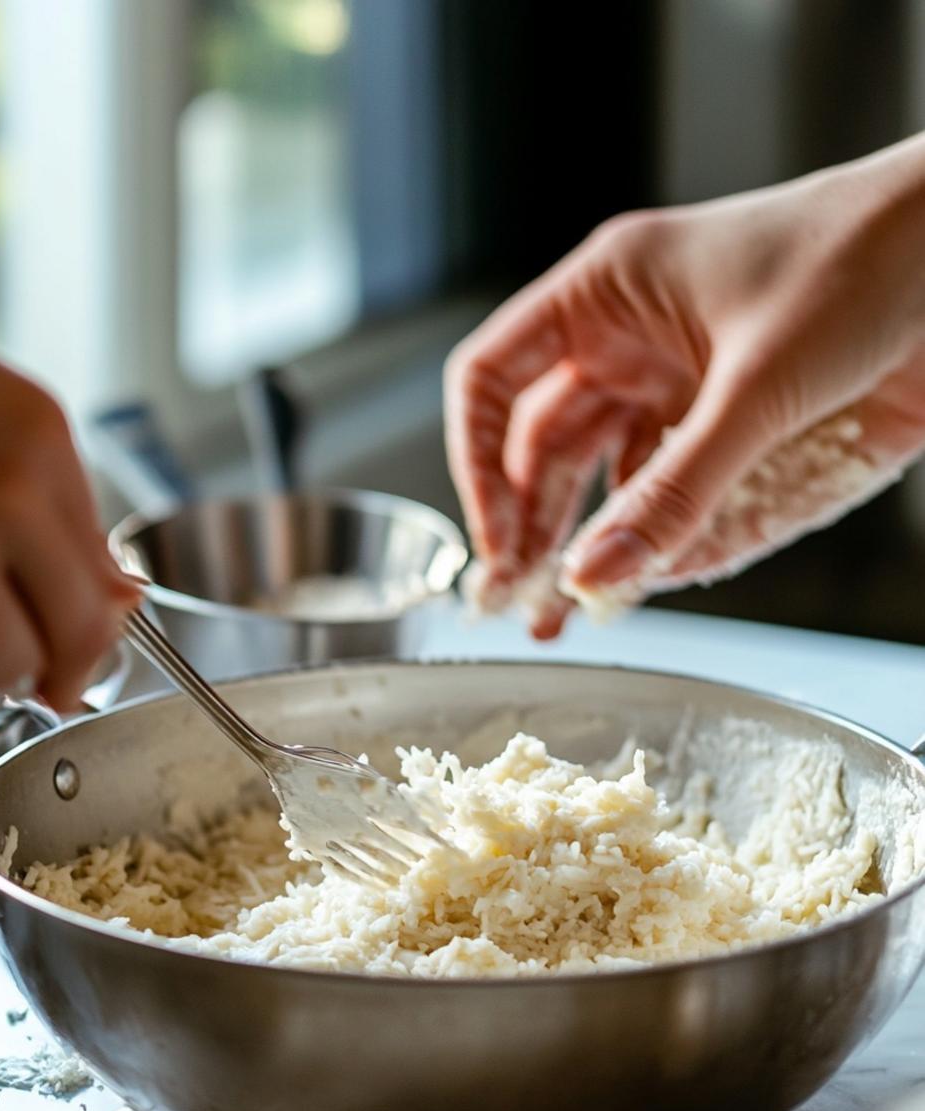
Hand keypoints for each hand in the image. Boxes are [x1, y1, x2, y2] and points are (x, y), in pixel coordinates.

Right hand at [445, 133, 924, 635]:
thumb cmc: (867, 257)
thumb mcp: (756, 385)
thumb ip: (674, 492)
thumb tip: (595, 577)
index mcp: (607, 296)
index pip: (493, 381)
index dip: (477, 465)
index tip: (496, 544)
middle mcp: (631, 342)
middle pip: (543, 446)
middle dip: (530, 527)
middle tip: (519, 604)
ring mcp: (680, 385)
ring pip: (605, 477)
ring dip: (587, 545)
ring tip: (564, 617)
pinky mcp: (732, 426)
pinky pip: (674, 494)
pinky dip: (658, 540)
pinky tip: (639, 586)